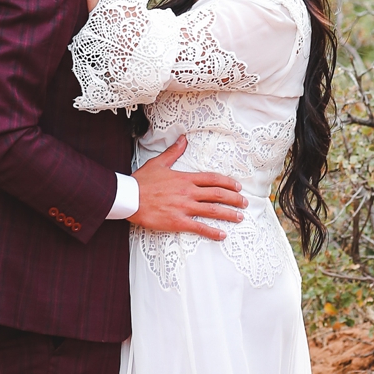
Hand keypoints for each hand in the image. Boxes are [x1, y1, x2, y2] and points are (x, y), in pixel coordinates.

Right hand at [129, 137, 246, 240]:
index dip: (228, 183)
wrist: (128, 197)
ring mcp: (184, 207)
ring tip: (239, 217)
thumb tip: (184, 139)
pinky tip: (222, 235)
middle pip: (217, 194)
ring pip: (212, 210)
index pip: (213, 179)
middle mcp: (188, 192)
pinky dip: (212, 231)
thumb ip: (174, 152)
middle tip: (245, 203)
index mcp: (185, 178)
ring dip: (229, 214)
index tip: (237, 187)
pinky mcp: (177, 221)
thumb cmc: (142, 181)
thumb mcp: (159, 163)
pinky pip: (199, 227)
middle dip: (234, 199)